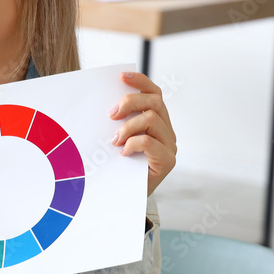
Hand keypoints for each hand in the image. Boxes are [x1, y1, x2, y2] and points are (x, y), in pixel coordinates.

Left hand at [109, 72, 176, 196]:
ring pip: (152, 119)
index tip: (121, 76)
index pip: (154, 93)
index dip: (140, 81)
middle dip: (131, 102)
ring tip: (114, 140)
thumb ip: (118, 121)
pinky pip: (150, 142)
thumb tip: (104, 104)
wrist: (125, 196)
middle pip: (154, 102)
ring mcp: (169, 145)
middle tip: (111, 115)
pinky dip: (133, 143)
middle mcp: (167, 131)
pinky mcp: (167, 161)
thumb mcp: (117, 138)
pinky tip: (123, 152)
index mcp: (157, 121)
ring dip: (128, 127)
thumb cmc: (120, 165)